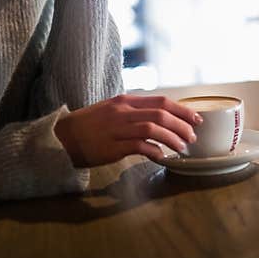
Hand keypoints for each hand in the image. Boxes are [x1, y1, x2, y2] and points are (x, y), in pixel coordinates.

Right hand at [53, 94, 202, 166]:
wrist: (62, 137)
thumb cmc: (89, 126)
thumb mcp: (112, 111)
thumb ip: (134, 112)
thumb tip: (161, 120)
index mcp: (125, 101)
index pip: (161, 101)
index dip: (182, 110)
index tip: (196, 118)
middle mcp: (123, 111)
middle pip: (161, 114)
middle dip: (182, 124)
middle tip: (193, 136)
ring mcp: (117, 128)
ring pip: (153, 128)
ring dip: (172, 138)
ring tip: (182, 147)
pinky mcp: (112, 146)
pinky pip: (139, 146)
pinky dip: (154, 151)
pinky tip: (161, 156)